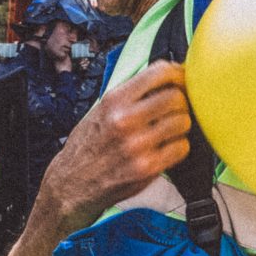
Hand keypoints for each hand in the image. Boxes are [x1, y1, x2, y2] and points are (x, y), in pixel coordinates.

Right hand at [34, 59, 190, 234]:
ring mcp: (137, 145)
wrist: (72, 182)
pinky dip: (179, 145)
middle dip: (181, 101)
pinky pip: (181, 148)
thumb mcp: (102, 109)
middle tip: (177, 107)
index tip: (181, 78)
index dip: (177, 73)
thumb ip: (131, 94)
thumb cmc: (88, 145)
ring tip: (170, 128)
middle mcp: (125, 120)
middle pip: (176, 97)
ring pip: (182, 122)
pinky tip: (167, 146)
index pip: (159, 73)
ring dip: (181, 124)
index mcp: (114, 100)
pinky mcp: (147, 168)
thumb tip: (165, 79)